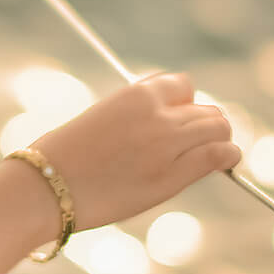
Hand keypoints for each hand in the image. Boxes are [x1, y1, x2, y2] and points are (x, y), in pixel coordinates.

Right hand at [33, 70, 239, 232]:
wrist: (45, 187)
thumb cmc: (61, 157)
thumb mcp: (100, 119)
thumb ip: (135, 116)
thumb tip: (159, 122)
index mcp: (136, 95)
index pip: (183, 86)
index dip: (185, 104)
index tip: (180, 120)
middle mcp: (157, 115)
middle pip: (205, 109)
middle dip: (204, 124)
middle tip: (196, 144)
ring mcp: (167, 145)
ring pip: (218, 129)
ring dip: (220, 140)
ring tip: (218, 155)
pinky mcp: (171, 177)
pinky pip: (218, 156)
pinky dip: (228, 157)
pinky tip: (227, 164)